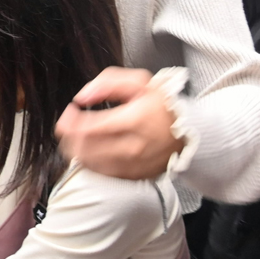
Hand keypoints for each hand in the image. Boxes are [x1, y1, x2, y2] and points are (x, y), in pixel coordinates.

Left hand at [54, 67, 183, 179]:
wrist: (192, 130)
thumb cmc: (164, 105)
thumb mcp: (140, 82)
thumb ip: (107, 83)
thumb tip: (83, 97)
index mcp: (135, 120)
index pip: (90, 127)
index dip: (71, 121)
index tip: (69, 112)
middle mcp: (135, 146)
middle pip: (86, 149)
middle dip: (68, 136)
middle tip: (67, 125)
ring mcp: (136, 165)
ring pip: (92, 164)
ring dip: (75, 151)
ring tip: (75, 138)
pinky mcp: (137, 176)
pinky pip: (105, 174)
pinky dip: (91, 164)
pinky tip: (89, 152)